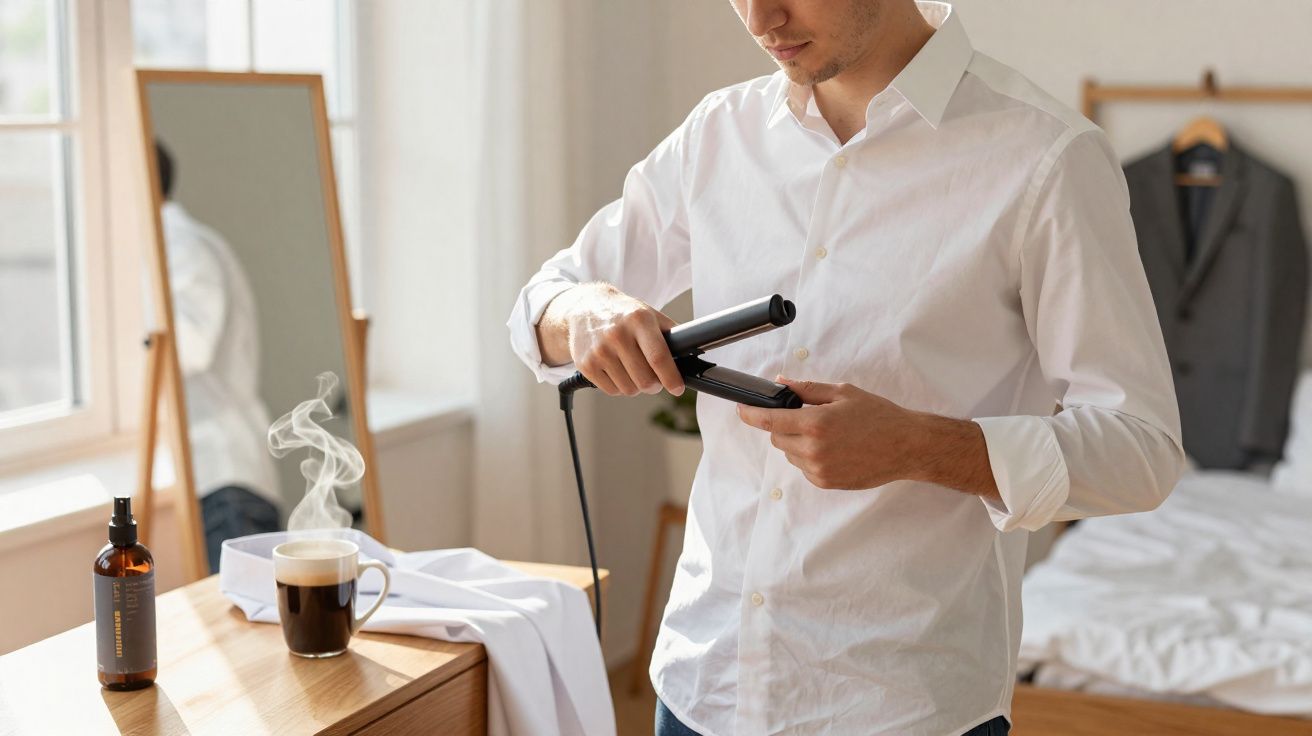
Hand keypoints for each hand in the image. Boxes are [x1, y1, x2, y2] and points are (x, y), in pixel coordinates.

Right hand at [552, 283, 684, 396]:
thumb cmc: (623, 314)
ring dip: (636, 386)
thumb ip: (670, 335)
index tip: (677, 388)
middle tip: (654, 377)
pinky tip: (617, 369)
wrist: (584, 308)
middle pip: (645, 380)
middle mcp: (617, 335)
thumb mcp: (649, 315)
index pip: (658, 357)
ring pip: (629, 389)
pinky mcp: (586, 364)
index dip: (670, 378)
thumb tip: (691, 355)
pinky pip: (612, 391)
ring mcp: (599, 351)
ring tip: (632, 368)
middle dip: (654, 384)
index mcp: (638, 320)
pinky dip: (618, 386)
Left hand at [736, 376, 920, 489]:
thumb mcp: (843, 393)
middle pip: (777, 438)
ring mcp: (819, 470)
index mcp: (816, 424)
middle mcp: (814, 450)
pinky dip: (810, 457)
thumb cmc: (879, 417)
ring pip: (790, 454)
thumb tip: (782, 382)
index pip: (769, 421)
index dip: (750, 415)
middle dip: (784, 426)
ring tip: (828, 434)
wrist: (906, 447)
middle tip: (807, 418)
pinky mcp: (826, 482)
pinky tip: (834, 449)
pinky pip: (804, 467)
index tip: (741, 410)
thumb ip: (807, 389)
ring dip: (798, 443)